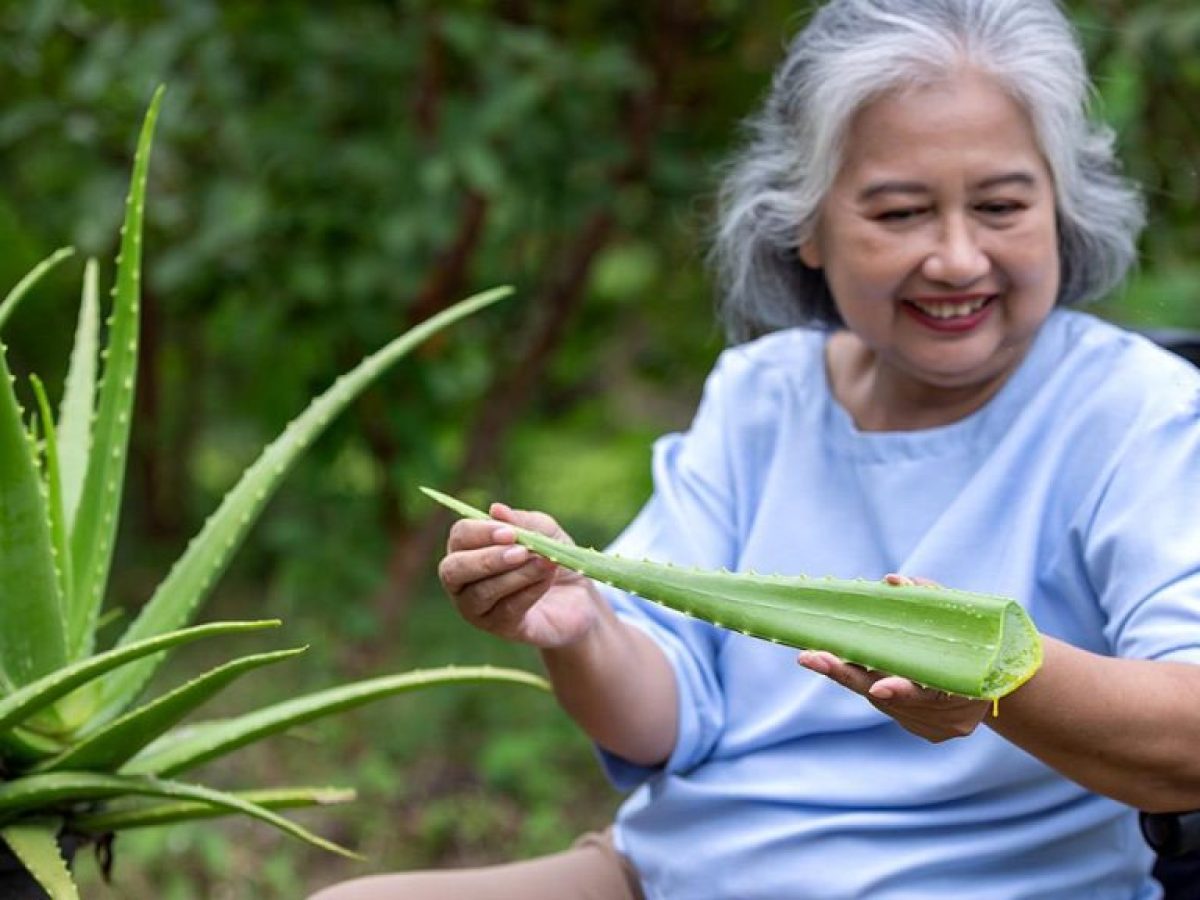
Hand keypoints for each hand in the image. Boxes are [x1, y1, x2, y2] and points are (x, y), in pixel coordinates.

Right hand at [437, 502, 599, 648]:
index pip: (459, 536)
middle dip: (487, 559)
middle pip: (454, 570)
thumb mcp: (544, 531)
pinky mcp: (500, 628)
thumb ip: (521, 522)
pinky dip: (528, 592)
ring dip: (515, 575)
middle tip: (521, 552)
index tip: (510, 533)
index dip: (481, 533)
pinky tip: (546, 579)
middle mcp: (463, 580)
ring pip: (481, 593)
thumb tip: (495, 509)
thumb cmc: (552, 557)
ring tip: (543, 562)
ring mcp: (477, 608)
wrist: (580, 595)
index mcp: (468, 548)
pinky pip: (506, 611)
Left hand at [797, 574, 992, 742]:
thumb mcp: (962, 616)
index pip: (926, 693)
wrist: (1002, 681)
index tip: (878, 686)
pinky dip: (872, 683)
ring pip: (882, 702)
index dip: (901, 689)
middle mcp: (946, 718)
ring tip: (826, 654)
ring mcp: (935, 729)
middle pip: (888, 699)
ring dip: (855, 675)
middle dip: (845, 675)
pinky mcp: (926, 732)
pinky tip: (859, 666)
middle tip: (810, 657)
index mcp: (962, 691)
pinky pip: (889, 707)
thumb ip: (929, 598)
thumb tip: (892, 581)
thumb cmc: (978, 641)